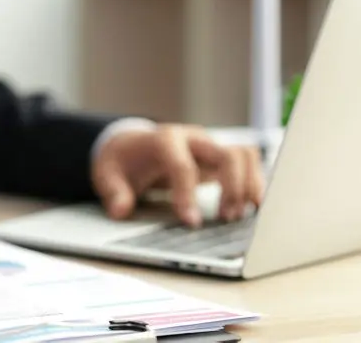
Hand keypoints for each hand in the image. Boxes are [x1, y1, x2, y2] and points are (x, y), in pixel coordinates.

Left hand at [91, 124, 263, 226]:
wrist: (130, 145)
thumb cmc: (122, 160)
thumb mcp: (107, 174)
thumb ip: (114, 192)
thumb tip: (121, 211)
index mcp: (164, 139)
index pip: (182, 164)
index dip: (187, 193)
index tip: (190, 222)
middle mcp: (192, 139)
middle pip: (227, 154)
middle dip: (231, 187)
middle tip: (225, 219)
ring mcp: (208, 147)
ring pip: (245, 156)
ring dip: (249, 186)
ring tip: (240, 216)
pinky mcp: (218, 159)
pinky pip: (247, 165)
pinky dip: (253, 185)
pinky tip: (249, 210)